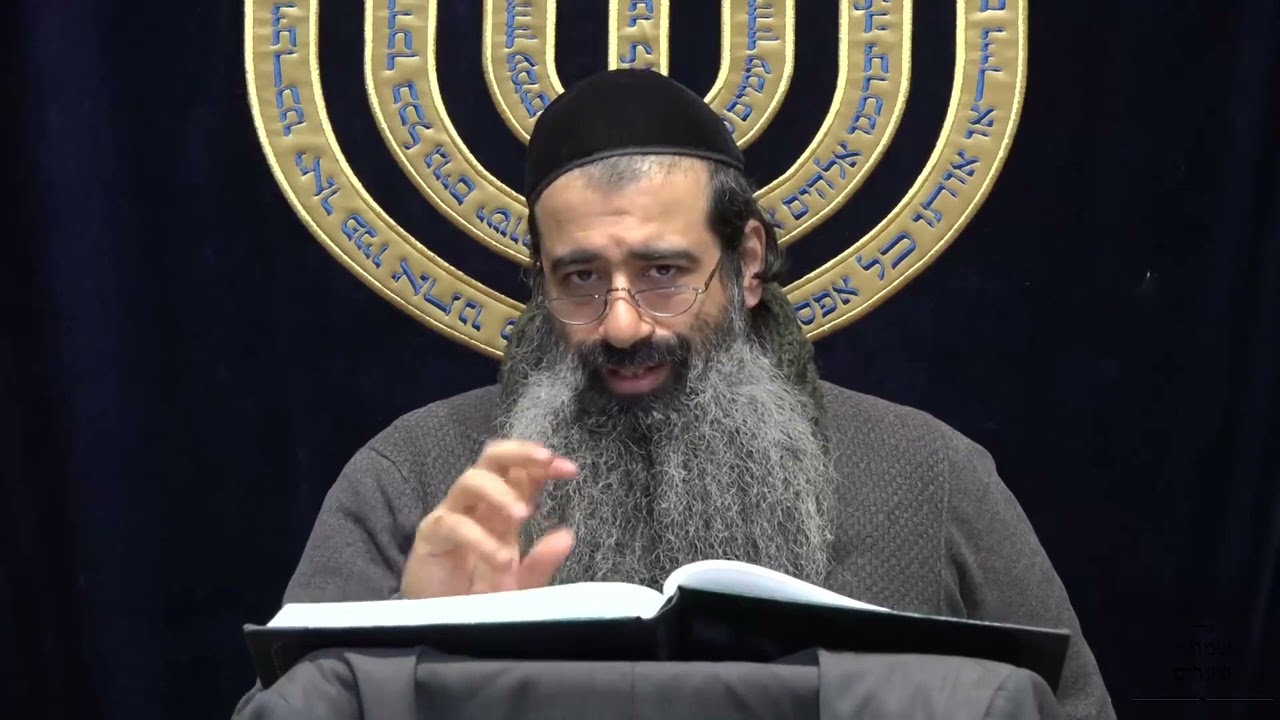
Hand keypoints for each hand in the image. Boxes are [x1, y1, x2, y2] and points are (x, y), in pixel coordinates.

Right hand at [400, 439, 578, 598]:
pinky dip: (479, 538)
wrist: (445, 633)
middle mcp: (478, 507)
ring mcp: (452, 517)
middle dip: (521, 452)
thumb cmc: (480, 602)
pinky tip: (501, 559)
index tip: (571, 470)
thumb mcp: (521, 586)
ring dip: (500, 491)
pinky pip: (452, 524)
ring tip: (524, 514)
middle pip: (493, 459)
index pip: (522, 472)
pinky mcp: (430, 537)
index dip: (544, 464)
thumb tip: (567, 536)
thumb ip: (542, 563)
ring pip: (471, 480)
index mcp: (504, 511)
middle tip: (546, 460)